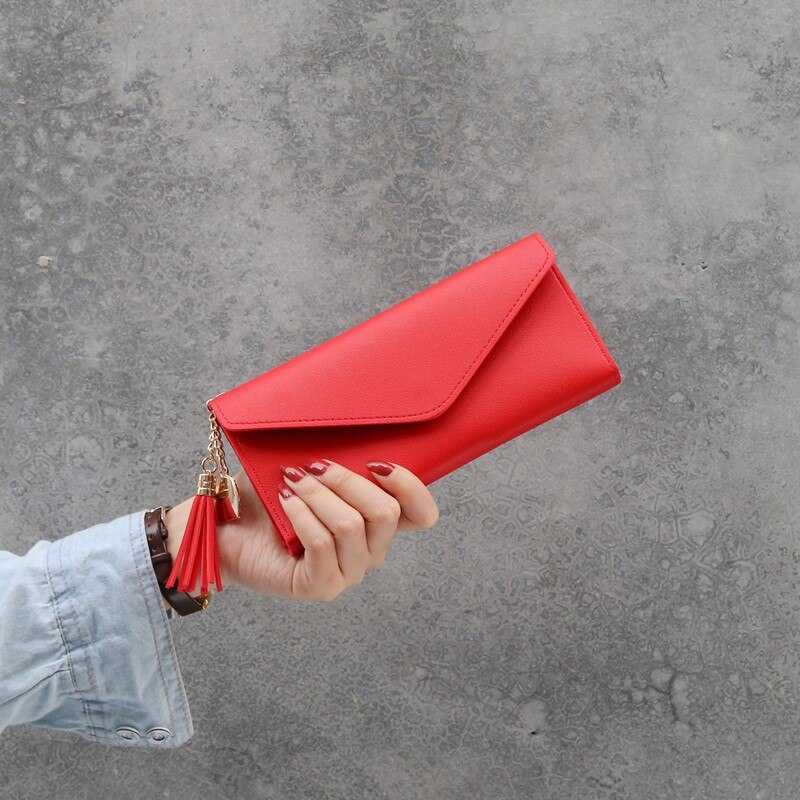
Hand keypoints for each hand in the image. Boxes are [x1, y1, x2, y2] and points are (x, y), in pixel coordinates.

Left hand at [165, 459, 439, 601]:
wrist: (226, 524)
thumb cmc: (270, 493)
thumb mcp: (311, 465)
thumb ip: (341, 451)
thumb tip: (355, 416)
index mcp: (377, 523)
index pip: (423, 514)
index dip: (409, 485)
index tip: (374, 462)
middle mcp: (370, 551)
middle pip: (386, 513)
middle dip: (346, 480)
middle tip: (312, 467)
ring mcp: (346, 573)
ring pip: (351, 526)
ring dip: (317, 495)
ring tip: (291, 484)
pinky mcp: (319, 586)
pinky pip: (321, 544)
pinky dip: (301, 514)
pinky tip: (284, 502)